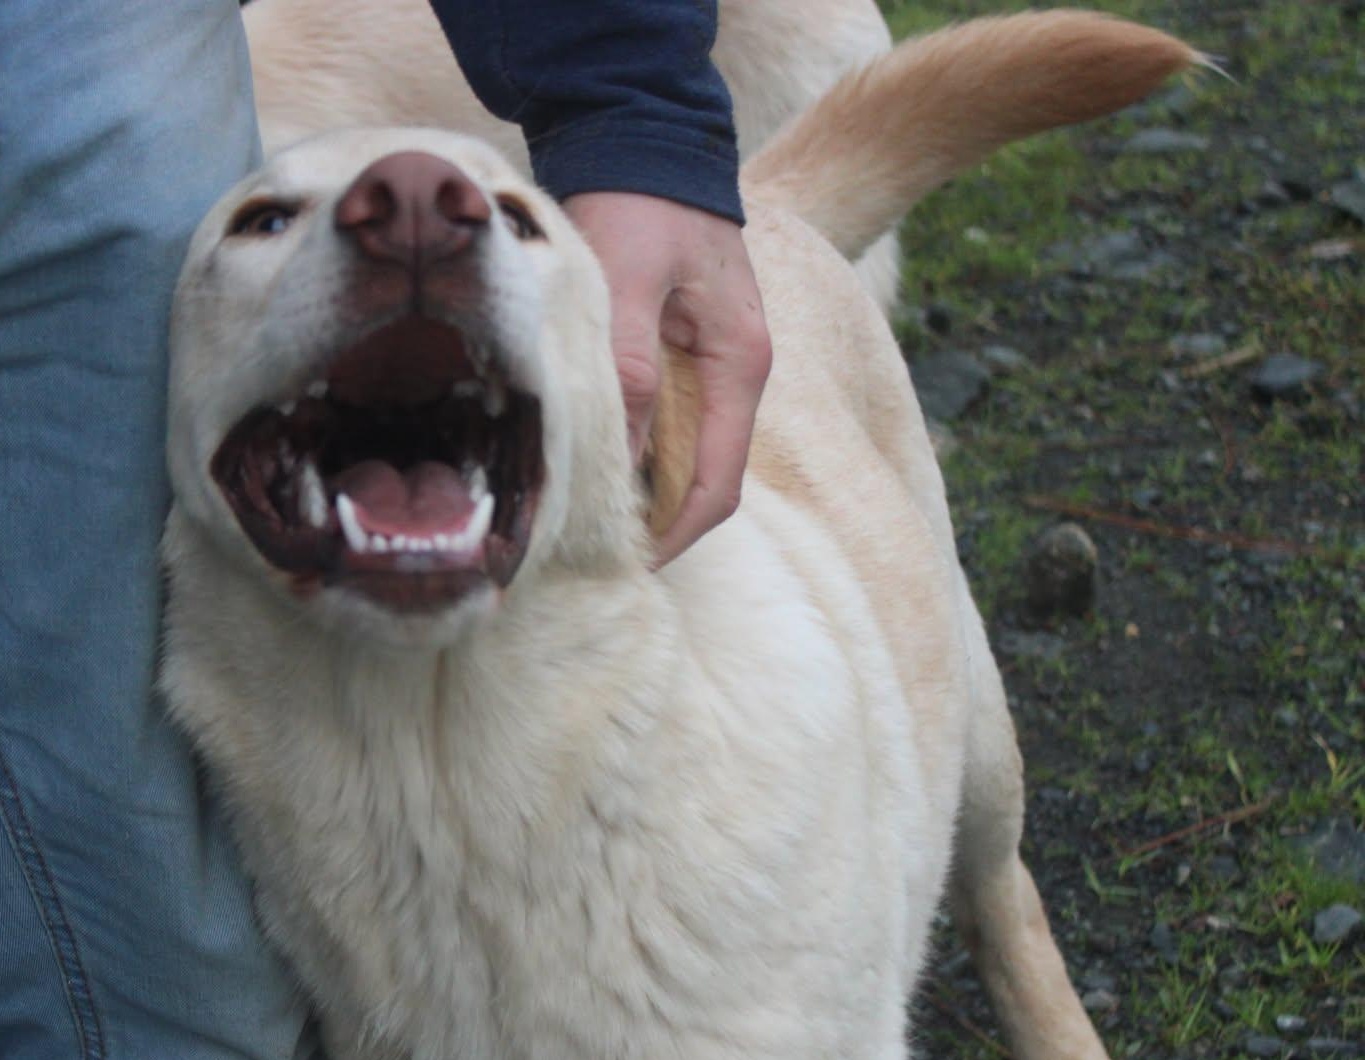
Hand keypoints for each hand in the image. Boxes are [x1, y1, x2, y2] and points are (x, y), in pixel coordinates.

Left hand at [563, 192, 771, 566]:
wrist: (646, 137)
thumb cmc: (640, 202)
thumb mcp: (630, 282)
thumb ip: (629, 368)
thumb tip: (625, 460)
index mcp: (739, 365)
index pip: (718, 485)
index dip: (677, 535)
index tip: (631, 565)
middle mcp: (736, 376)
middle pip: (704, 481)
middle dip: (659, 525)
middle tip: (597, 553)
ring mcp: (713, 367)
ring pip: (685, 458)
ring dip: (647, 495)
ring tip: (592, 521)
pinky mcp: (685, 355)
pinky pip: (669, 427)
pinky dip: (640, 457)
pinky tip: (600, 469)